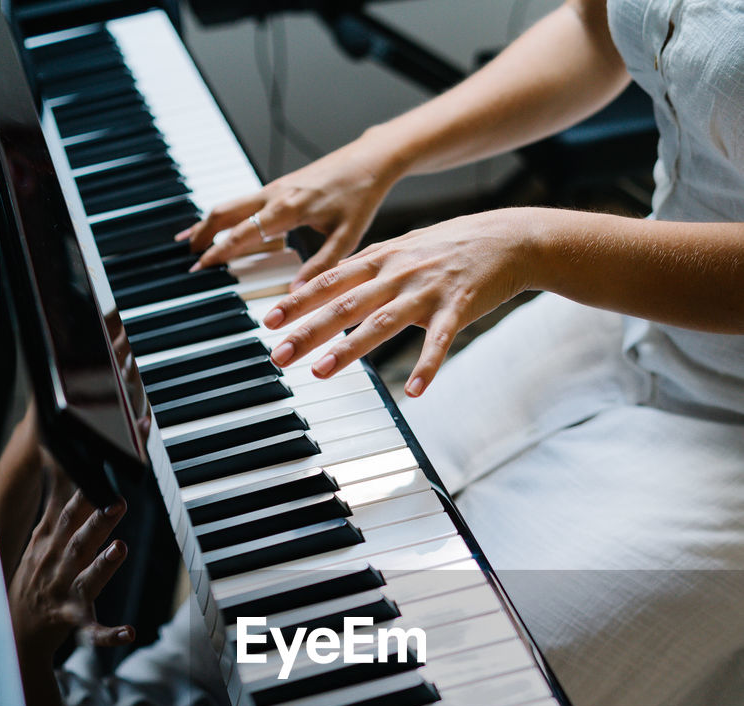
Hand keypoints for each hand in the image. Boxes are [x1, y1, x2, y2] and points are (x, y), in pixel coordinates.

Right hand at [8, 466, 135, 667]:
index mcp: (49, 543)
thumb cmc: (36, 576)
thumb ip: (57, 507)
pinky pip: (92, 630)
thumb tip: (66, 469)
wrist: (15, 628)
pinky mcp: (71, 620)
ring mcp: (63, 593)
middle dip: (97, 520)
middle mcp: (56, 565)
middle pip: (78, 539)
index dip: (84, 491)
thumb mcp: (41, 539)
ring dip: (102, 565)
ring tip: (120, 548)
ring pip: (86, 578)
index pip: (67, 511)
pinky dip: (109, 633)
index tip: (100, 469)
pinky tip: (129, 633)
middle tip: (118, 501)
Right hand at [177, 135, 396, 288]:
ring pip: (230, 204)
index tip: (202, 266)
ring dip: (207, 222)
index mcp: (288, 208)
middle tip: (186, 257)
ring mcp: (274, 188)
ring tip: (190, 241)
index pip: (243, 233)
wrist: (368, 160)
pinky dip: (225, 215)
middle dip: (202, 234)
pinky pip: (243, 202)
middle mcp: (275, 195)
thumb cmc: (360, 195)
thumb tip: (297, 294)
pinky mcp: (278, 186)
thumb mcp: (346, 237)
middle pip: (225, 213)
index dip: (219, 251)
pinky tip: (220, 226)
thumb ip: (321, 267)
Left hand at [264, 207, 529, 395]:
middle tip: (279, 354)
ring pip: (382, 322)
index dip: (298, 302)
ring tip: (322, 372)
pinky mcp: (459, 308)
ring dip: (349, 349)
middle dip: (308, 330)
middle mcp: (399, 272)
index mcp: (382, 258)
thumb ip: (366, 269)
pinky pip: (439, 342)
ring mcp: (428, 291)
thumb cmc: (452, 247)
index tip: (270, 322)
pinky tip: (415, 392)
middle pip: (345, 304)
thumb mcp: (403, 248)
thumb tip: (328, 285)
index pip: (330, 281)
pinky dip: (427, 366)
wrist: (509, 238)